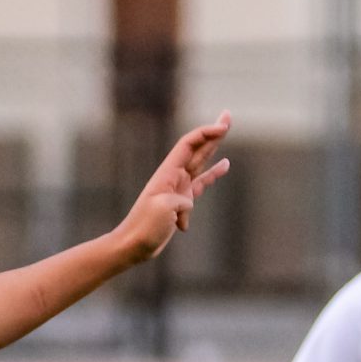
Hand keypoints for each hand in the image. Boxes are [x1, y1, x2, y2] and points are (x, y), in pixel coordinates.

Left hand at [112, 113, 232, 264]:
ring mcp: (178, 188)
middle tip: (228, 115)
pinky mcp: (181, 202)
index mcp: (167, 173)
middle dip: (213, 132)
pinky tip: (225, 165)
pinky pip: (201, 183)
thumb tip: (188, 204)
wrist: (132, 246)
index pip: (189, 144)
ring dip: (214, 147)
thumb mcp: (164, 209)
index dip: (206, 133)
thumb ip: (182, 200)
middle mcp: (173, 177)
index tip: (223, 128)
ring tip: (225, 130)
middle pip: (197, 148)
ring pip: (201, 162)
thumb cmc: (143, 227)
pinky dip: (213, 174)